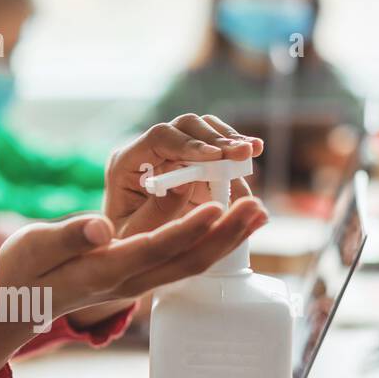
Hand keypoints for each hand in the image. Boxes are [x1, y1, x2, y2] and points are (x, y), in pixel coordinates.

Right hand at [0, 197, 267, 377]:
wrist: (21, 305)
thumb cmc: (24, 271)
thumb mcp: (34, 247)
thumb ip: (68, 236)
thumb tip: (101, 226)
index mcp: (104, 270)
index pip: (154, 249)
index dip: (187, 230)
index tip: (217, 207)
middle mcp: (129, 280)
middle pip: (187, 260)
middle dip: (226, 235)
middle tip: (258, 207)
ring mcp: (138, 281)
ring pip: (191, 261)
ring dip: (227, 239)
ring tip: (256, 212)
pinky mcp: (140, 275)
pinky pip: (182, 259)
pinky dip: (210, 240)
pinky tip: (228, 222)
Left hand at [104, 113, 263, 238]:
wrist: (132, 250)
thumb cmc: (126, 242)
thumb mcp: (134, 233)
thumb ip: (157, 210)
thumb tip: (186, 182)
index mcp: (126, 163)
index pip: (159, 138)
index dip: (190, 144)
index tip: (216, 156)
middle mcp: (149, 151)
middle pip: (187, 127)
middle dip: (217, 139)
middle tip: (243, 153)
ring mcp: (173, 154)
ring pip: (206, 131)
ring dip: (231, 141)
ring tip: (253, 152)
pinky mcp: (194, 164)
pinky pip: (218, 149)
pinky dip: (235, 155)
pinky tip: (252, 158)